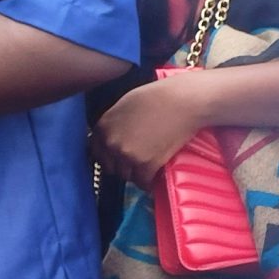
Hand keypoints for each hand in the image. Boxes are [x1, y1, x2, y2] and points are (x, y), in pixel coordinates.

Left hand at [92, 75, 209, 189]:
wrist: (182, 101)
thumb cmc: (158, 97)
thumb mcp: (125, 105)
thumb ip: (114, 123)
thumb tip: (114, 136)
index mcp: (103, 126)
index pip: (96, 152)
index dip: (109, 156)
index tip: (117, 159)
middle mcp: (111, 143)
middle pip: (111, 167)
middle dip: (122, 166)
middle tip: (135, 163)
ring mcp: (128, 155)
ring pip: (127, 176)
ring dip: (136, 174)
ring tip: (147, 168)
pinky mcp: (146, 164)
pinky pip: (143, 182)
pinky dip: (149, 182)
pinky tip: (154, 177)